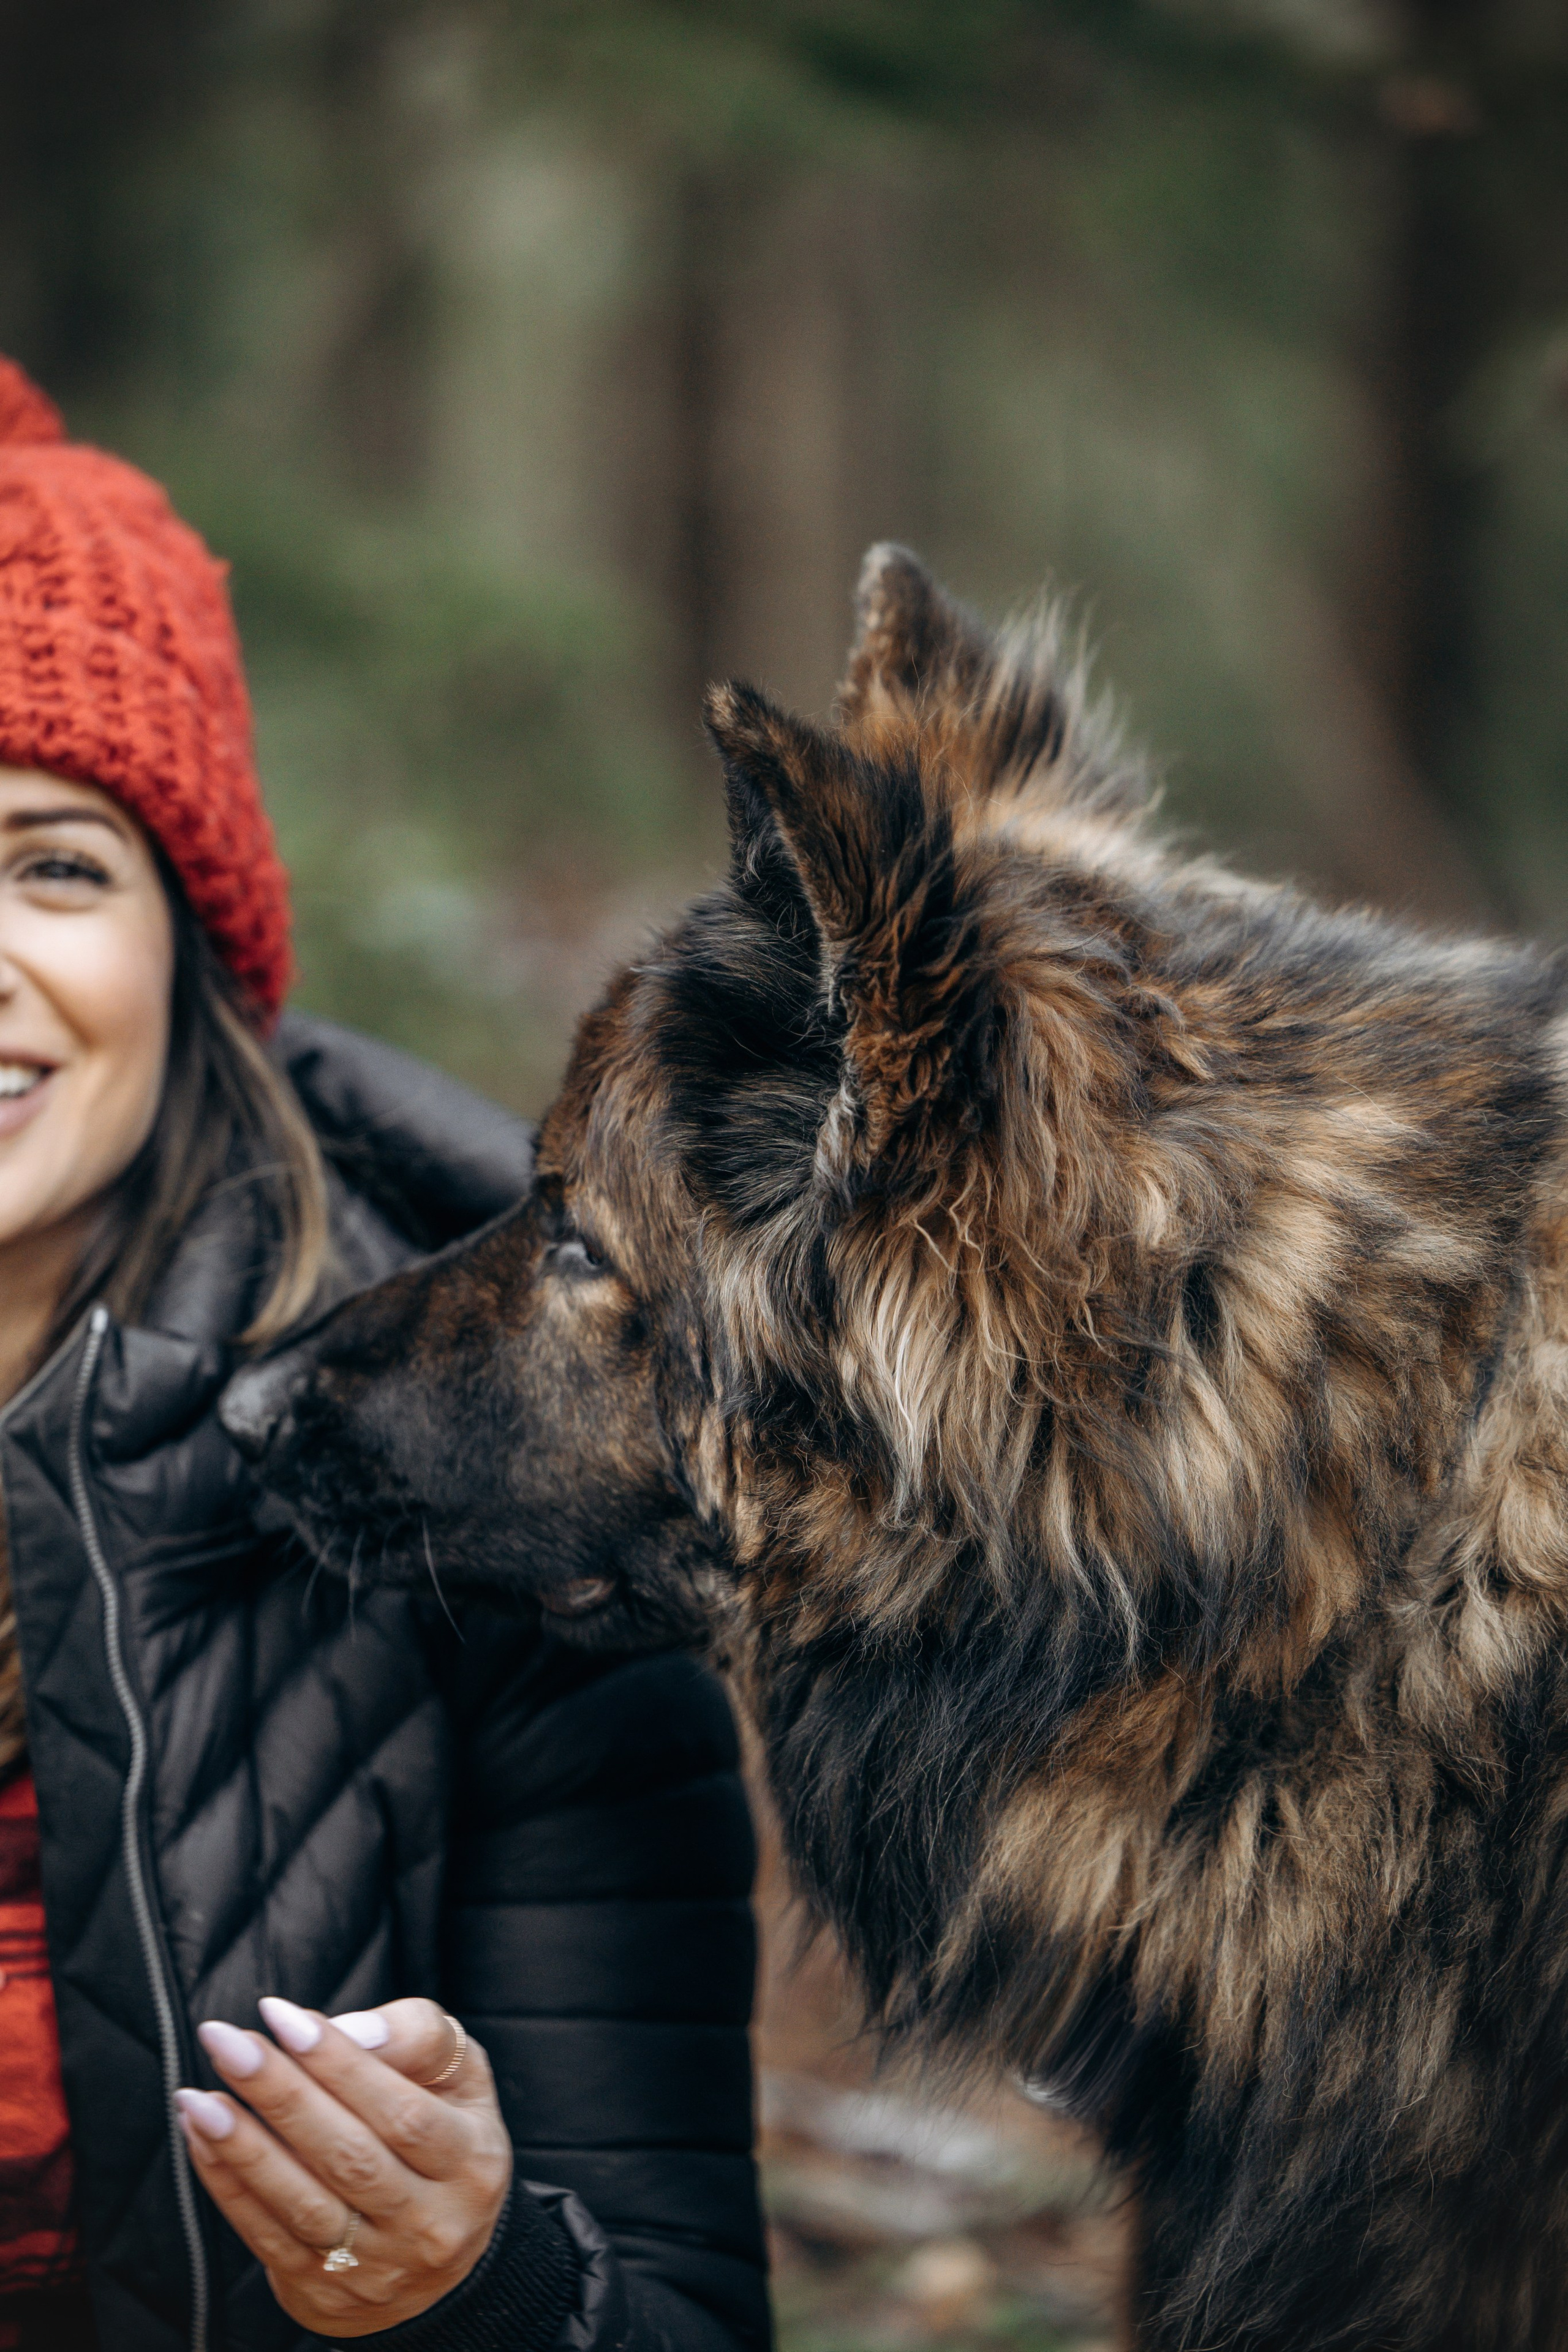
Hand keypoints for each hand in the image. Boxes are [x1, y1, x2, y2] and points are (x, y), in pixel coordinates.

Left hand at [176, 1997, 512, 2336]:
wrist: (441, 2261)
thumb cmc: (445, 2134)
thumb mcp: (461, 2078)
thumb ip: (418, 2039)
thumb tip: (352, 2031)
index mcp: (470, 2163)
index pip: (403, 2112)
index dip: (339, 2064)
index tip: (281, 2015)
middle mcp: (429, 2224)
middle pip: (349, 2156)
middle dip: (280, 2093)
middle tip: (225, 2041)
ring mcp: (376, 2268)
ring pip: (304, 2203)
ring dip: (243, 2148)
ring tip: (199, 2098)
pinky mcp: (325, 2295)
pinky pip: (269, 2238)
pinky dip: (230, 2186)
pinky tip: (203, 2138)